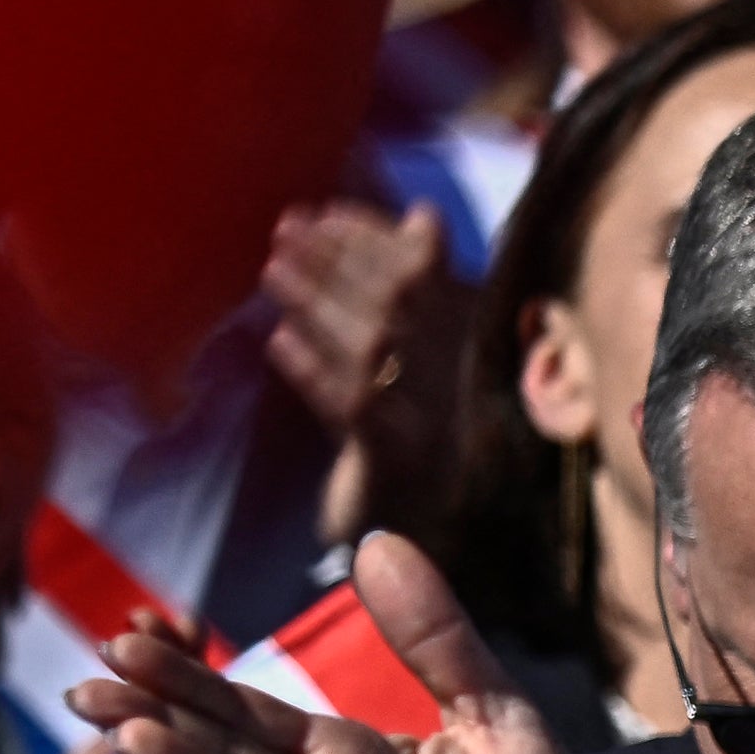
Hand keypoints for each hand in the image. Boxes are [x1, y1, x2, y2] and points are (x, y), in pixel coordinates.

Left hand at [263, 200, 471, 546]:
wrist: (454, 542)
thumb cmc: (447, 440)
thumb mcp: (444, 352)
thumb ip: (435, 283)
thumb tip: (421, 214)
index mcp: (482, 343)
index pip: (430, 275)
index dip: (379, 240)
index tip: (329, 212)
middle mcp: (468, 376)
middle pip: (400, 305)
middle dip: (341, 260)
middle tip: (287, 226)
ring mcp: (438, 420)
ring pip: (373, 350)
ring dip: (322, 304)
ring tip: (272, 267)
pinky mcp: (402, 465)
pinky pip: (355, 412)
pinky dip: (315, 374)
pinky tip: (279, 344)